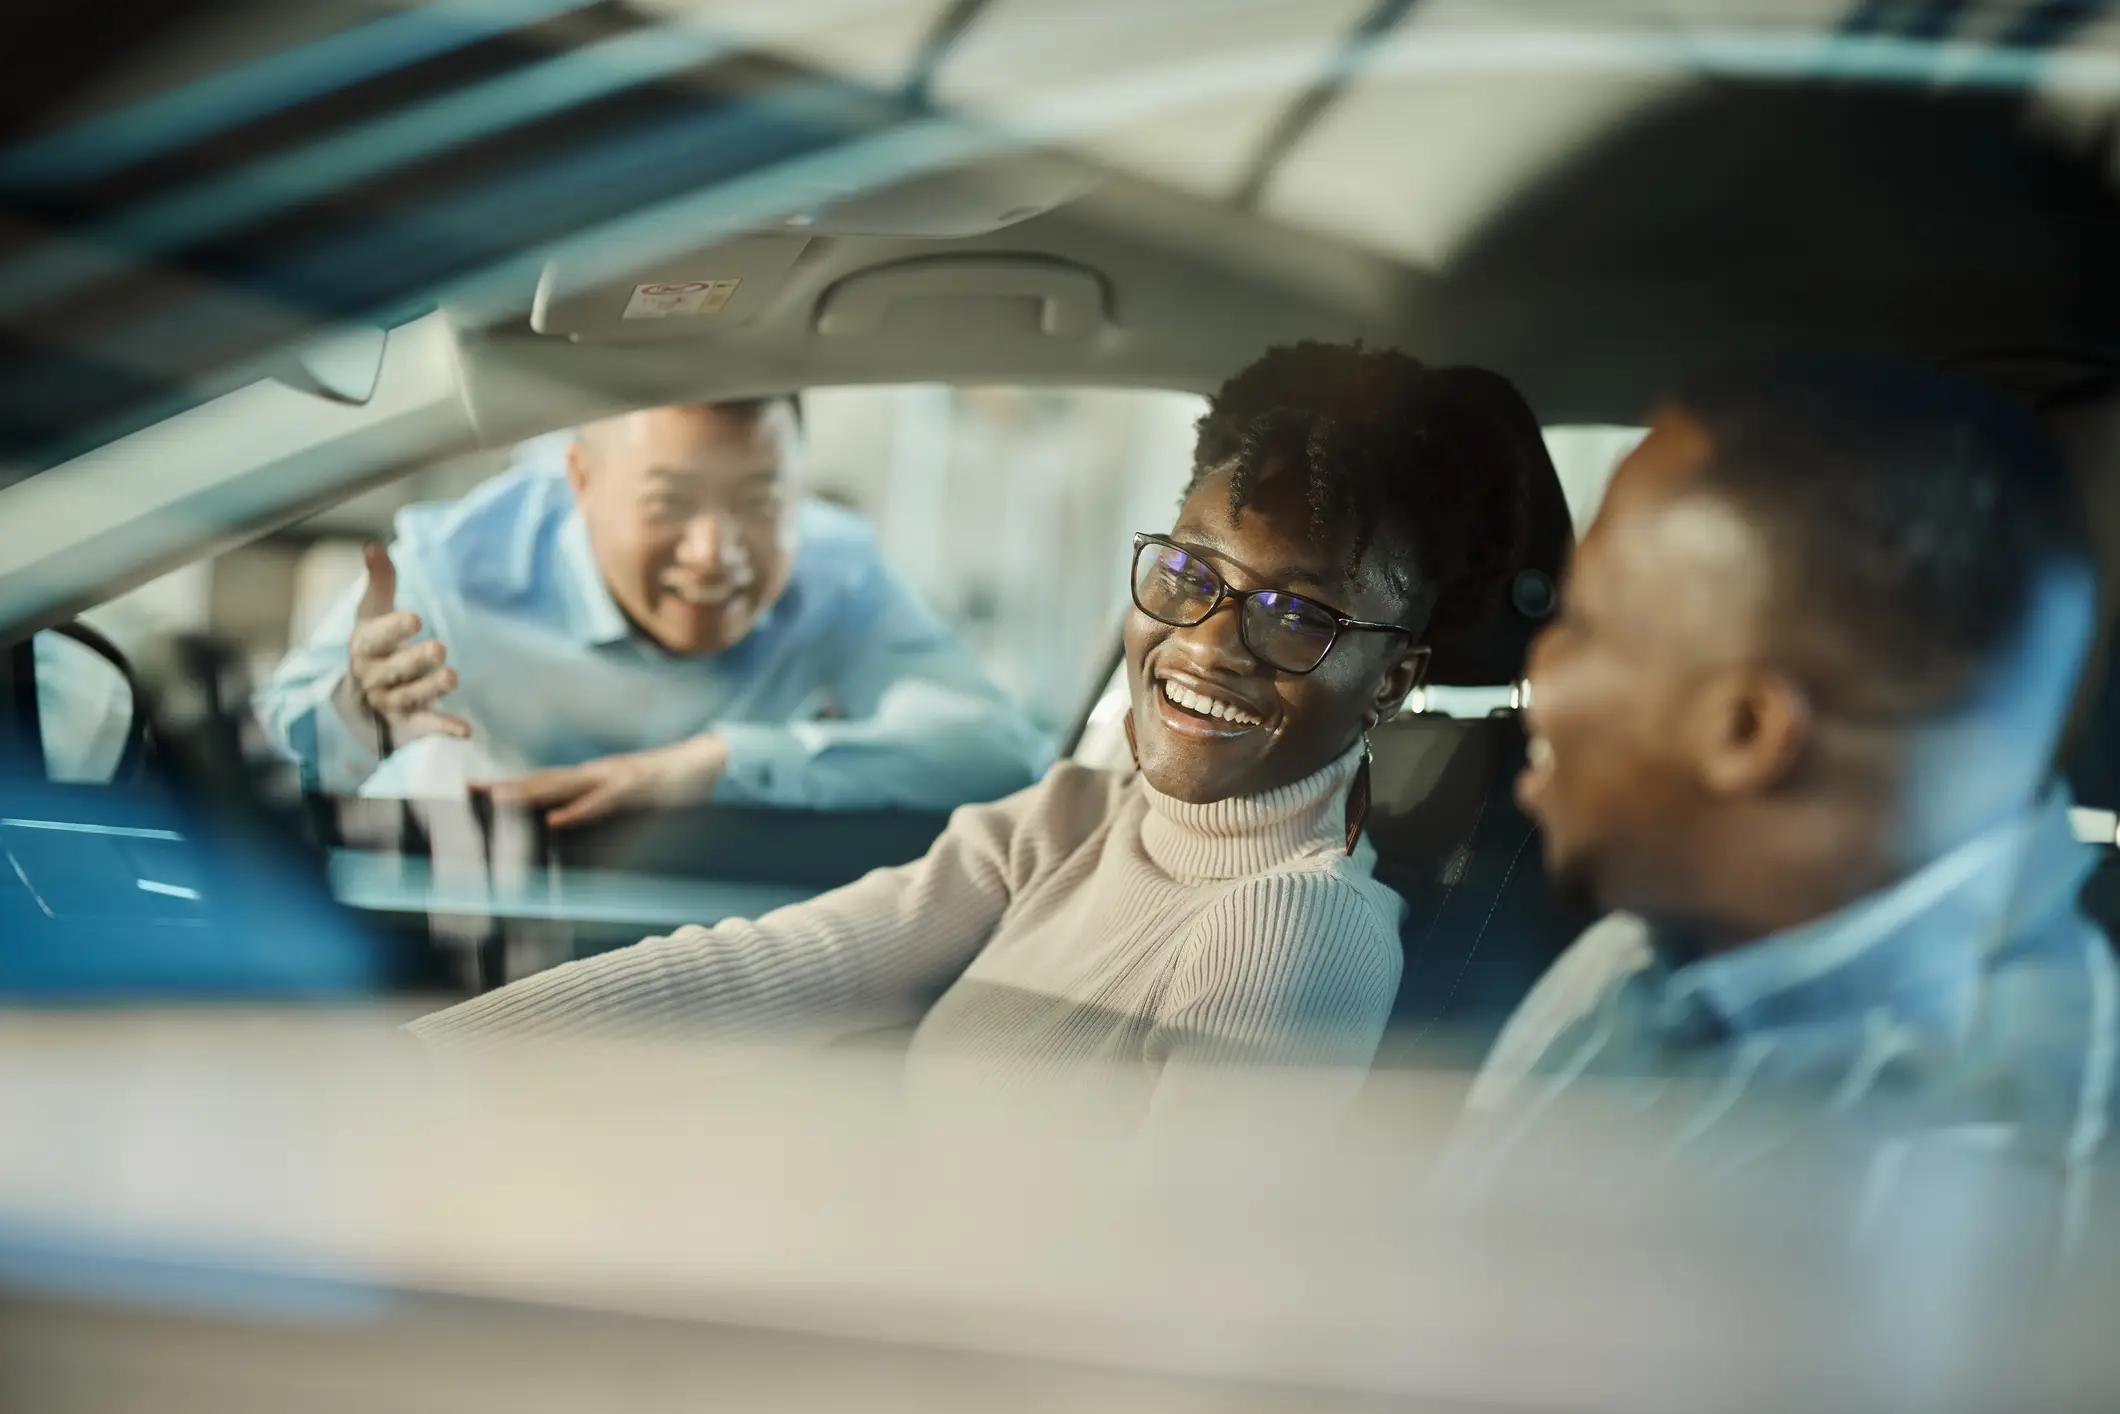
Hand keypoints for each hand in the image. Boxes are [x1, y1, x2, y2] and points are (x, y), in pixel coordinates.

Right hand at [340, 542, 470, 743]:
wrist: (361, 697)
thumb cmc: (374, 644)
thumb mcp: (373, 611)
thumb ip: (379, 579)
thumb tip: (373, 545)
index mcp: (364, 647)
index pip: (374, 639)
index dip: (392, 629)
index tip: (415, 618)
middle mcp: (374, 677)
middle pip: (394, 670)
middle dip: (415, 660)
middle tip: (439, 648)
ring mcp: (390, 702)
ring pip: (410, 696)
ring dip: (431, 688)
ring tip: (452, 677)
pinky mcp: (408, 722)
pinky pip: (426, 725)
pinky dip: (444, 728)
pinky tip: (465, 731)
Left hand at [482, 734, 728, 828]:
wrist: (708, 760)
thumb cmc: (669, 783)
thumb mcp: (628, 796)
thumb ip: (600, 805)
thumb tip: (570, 823)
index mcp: (591, 777)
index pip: (541, 781)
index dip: (506, 786)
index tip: (470, 792)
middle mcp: (595, 773)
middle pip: (541, 780)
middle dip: (503, 787)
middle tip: (465, 793)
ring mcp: (613, 777)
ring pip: (564, 785)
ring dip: (529, 793)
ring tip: (497, 800)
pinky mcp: (634, 787)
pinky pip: (601, 802)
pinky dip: (577, 811)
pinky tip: (555, 820)